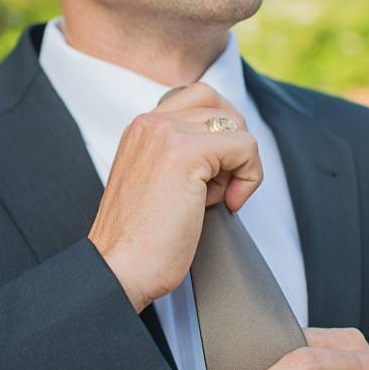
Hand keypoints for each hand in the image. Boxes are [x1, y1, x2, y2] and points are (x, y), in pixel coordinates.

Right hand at [87, 82, 262, 312]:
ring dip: (237, 166)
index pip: (202, 100)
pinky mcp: (185, 153)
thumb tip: (235, 146)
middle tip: (217, 189)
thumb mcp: (164, 182)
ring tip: (212, 198)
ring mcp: (165, 134)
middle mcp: (150, 123)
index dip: (221, 138)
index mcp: (143, 128)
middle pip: (224, 109)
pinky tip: (228, 203)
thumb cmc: (144, 240)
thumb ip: (188, 156)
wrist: (119, 269)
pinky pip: (245, 146)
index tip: (212, 180)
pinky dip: (249, 177)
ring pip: (237, 127)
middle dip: (232, 151)